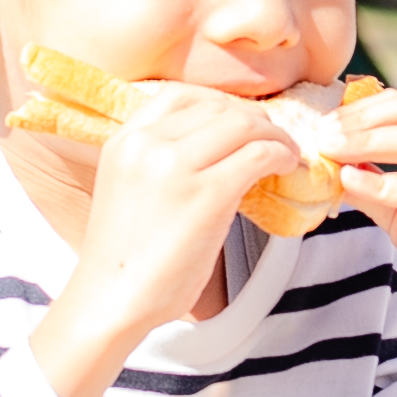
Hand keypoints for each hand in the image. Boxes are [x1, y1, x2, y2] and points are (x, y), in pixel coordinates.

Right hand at [29, 81, 302, 396]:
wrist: (111, 301)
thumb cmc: (126, 256)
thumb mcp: (131, 187)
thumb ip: (163, 159)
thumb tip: (222, 144)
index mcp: (125, 139)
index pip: (182, 95)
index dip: (222, 103)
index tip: (242, 122)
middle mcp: (147, 143)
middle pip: (220, 108)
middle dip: (255, 120)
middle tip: (274, 140)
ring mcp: (176, 165)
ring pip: (245, 125)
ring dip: (275, 136)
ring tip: (286, 155)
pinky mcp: (207, 193)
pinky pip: (260, 154)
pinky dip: (282, 155)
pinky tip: (286, 168)